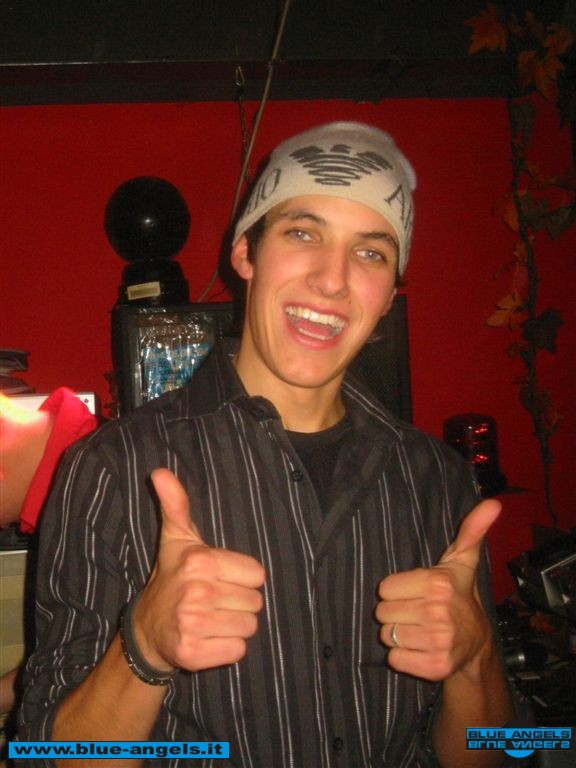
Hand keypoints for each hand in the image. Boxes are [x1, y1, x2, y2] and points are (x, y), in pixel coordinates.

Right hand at [133, 468, 265, 672]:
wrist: (146, 628)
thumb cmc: (172, 576)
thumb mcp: (177, 537)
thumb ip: (176, 503)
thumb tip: (160, 471)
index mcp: (200, 560)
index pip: (258, 574)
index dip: (242, 578)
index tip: (220, 578)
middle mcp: (196, 591)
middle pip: (256, 602)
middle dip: (239, 602)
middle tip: (215, 600)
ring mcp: (192, 624)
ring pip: (249, 627)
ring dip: (234, 626)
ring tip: (211, 618)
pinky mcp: (192, 654)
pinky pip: (238, 651)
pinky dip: (227, 648)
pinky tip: (208, 638)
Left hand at [375, 499, 501, 680]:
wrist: (476, 644)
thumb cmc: (459, 594)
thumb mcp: (461, 561)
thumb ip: (470, 530)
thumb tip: (493, 502)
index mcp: (437, 583)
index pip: (384, 588)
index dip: (397, 591)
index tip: (415, 592)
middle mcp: (438, 612)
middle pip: (382, 612)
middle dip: (396, 612)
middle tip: (417, 611)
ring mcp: (438, 642)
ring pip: (387, 636)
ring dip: (398, 634)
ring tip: (419, 629)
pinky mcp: (435, 667)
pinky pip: (395, 659)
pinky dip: (402, 656)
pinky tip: (420, 648)